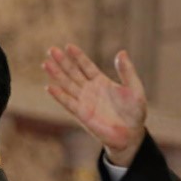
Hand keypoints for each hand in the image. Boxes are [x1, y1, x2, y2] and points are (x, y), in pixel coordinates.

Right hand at [42, 44, 148, 166]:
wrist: (130, 134)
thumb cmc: (134, 111)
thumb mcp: (134, 88)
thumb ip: (127, 71)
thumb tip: (121, 52)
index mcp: (102, 81)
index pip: (86, 66)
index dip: (78, 56)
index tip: (68, 46)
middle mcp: (90, 90)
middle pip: (73, 72)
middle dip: (62, 61)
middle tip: (51, 50)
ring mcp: (84, 101)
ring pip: (67, 85)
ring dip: (56, 74)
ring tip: (46, 63)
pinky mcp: (82, 114)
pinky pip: (68, 103)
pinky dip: (59, 95)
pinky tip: (49, 87)